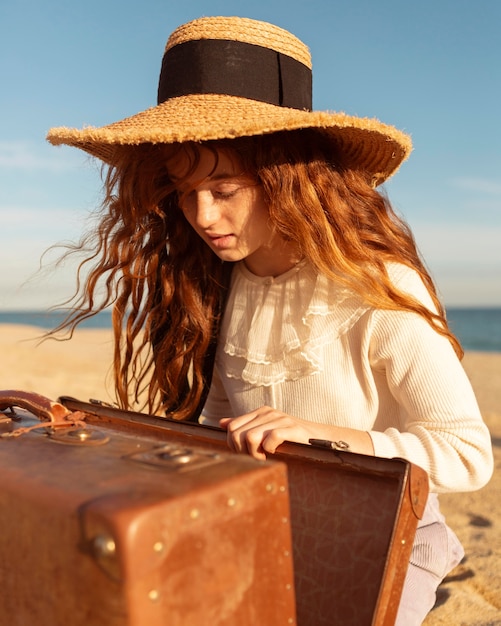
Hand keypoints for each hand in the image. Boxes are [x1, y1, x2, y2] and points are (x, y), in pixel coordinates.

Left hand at [219, 407, 374, 459]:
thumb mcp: (266, 430)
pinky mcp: (291, 428)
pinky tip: (275, 453)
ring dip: (255, 453)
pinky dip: (269, 450)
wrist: (321, 440)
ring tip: (265, 457)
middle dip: (242, 451)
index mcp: (259, 412)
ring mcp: (280, 419)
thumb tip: (222, 423)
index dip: (234, 445)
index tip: (246, 455)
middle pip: (237, 433)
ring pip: (250, 437)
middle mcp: (268, 412)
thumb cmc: (292, 439)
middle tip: (256, 458)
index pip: (232, 427)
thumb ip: (245, 426)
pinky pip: (269, 439)